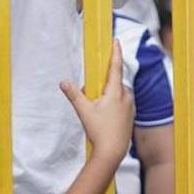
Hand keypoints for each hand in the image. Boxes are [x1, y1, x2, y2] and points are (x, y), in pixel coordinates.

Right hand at [60, 41, 133, 164]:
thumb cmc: (99, 131)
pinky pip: (121, 102)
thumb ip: (74, 94)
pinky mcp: (131, 114)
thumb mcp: (83, 111)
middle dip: (102, 82)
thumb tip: (63, 82)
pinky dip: (112, 103)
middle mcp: (126, 96)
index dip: (116, 52)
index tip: (116, 41)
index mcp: (116, 92)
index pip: (116, 66)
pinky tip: (104, 116)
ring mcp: (130, 105)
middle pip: (114, 81)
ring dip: (107, 93)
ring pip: (117, 92)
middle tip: (90, 93)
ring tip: (96, 109)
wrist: (113, 152)